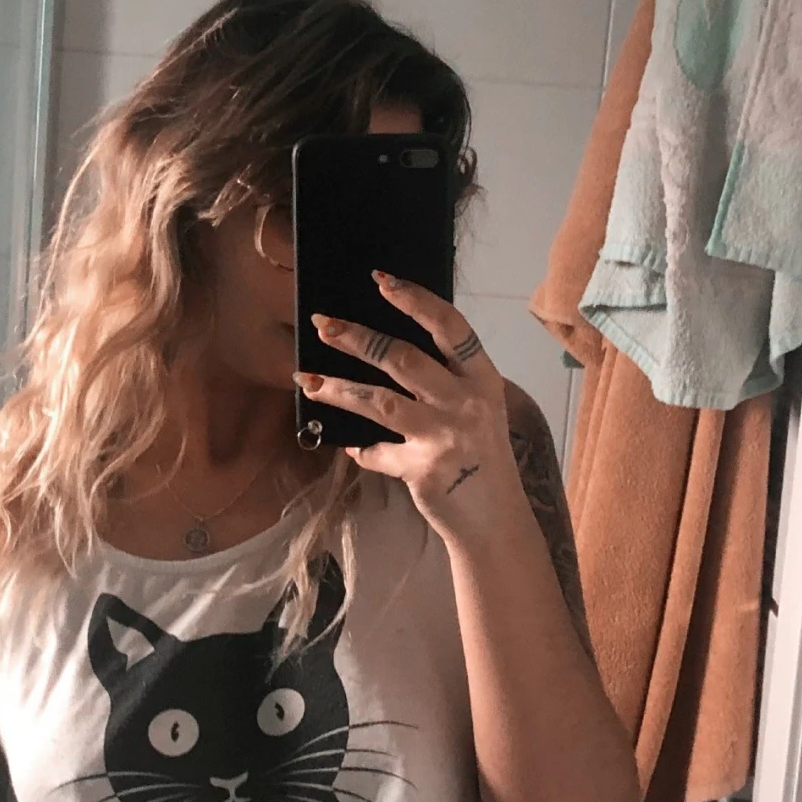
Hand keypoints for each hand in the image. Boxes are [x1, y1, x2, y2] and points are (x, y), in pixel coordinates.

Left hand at [298, 273, 518, 539]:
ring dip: (338, 389)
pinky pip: (377, 452)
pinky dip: (361, 451)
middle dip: (357, 338)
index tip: (381, 280)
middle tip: (322, 325)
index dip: (415, 300)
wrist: (496, 520)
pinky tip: (351, 448)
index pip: (450, 327)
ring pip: (379, 401)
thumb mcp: (479, 409)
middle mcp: (466, 402)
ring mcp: (444, 436)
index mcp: (483, 379)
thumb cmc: (482, 457)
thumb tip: (388, 348)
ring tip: (306, 380)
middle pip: (402, 358)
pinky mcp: (422, 469)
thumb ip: (446, 380)